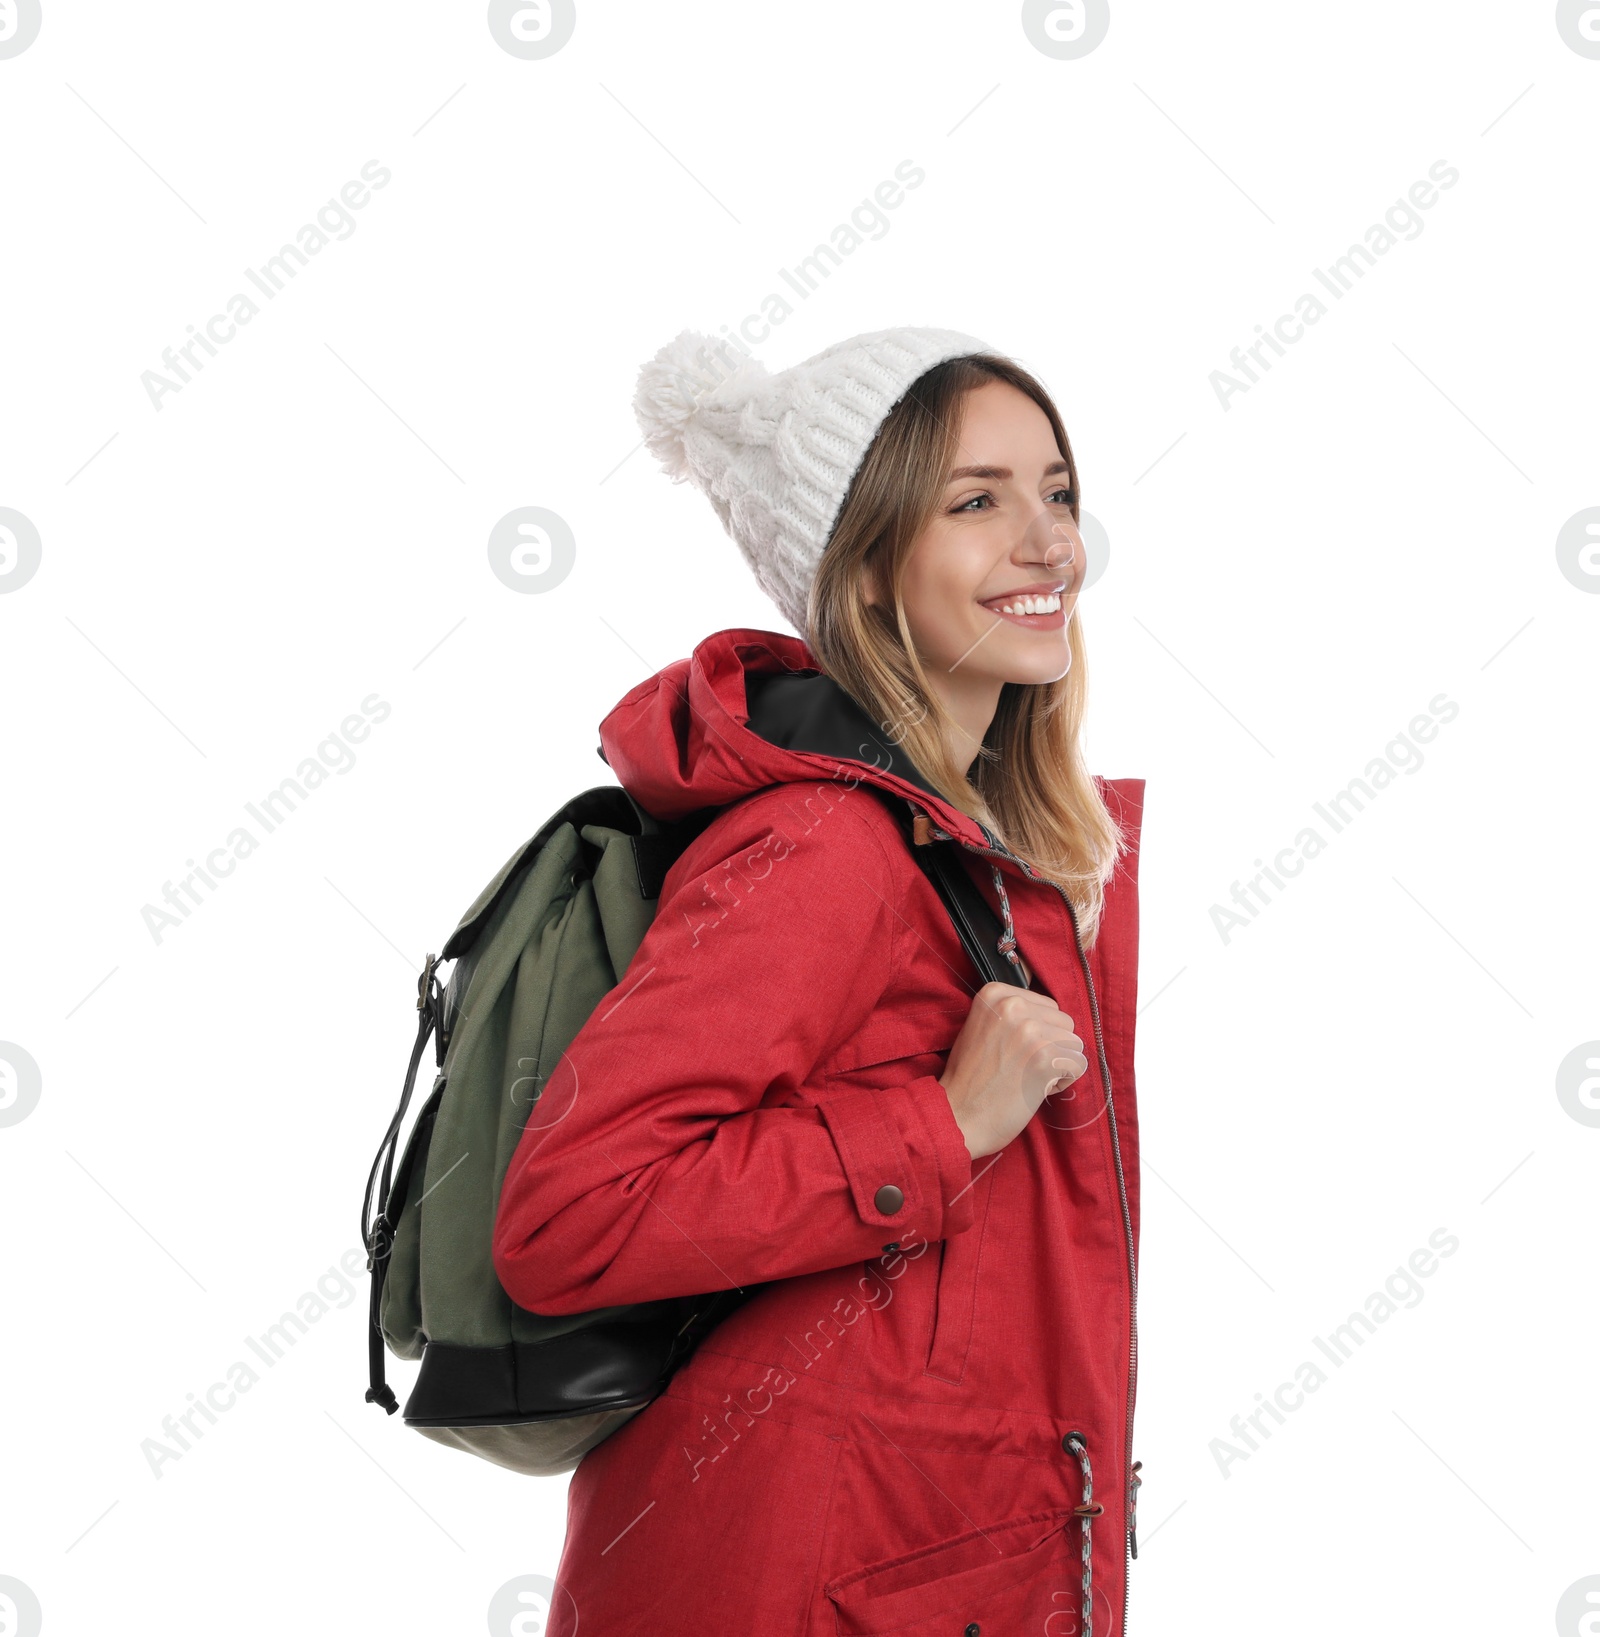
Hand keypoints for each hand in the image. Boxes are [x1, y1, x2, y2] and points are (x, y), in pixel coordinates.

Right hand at [937, 982, 1089, 1159]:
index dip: (1038, 1033)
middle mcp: (1013, 1005)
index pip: (1047, 1006)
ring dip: (1059, 1065)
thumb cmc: (970, 1078)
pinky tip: (1037, 1089)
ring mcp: (1030, 1029)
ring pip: (1075, 1043)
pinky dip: (1063, 1082)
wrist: (957, 1115)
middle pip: (1064, 1022)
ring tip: (1028, 1078)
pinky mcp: (1045, 1056)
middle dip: (1051, 1047)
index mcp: (995, 993)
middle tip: (1022, 1067)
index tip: (1014, 1050)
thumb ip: (1011, 1015)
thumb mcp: (981, 1027)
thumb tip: (1050, 1015)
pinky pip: (1078, 1065)